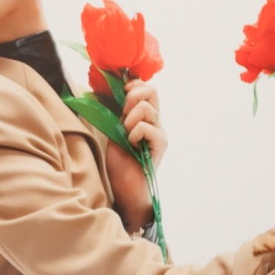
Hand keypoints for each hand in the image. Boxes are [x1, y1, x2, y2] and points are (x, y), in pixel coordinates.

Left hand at [106, 80, 166, 231]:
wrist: (126, 188)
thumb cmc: (120, 164)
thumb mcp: (115, 132)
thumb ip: (119, 115)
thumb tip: (114, 94)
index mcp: (146, 118)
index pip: (147, 89)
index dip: (134, 85)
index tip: (122, 93)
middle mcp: (156, 123)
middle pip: (151, 91)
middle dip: (132, 97)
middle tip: (123, 115)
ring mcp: (160, 133)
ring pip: (146, 108)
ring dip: (129, 120)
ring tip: (126, 137)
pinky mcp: (161, 144)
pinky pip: (146, 127)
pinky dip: (134, 134)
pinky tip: (131, 146)